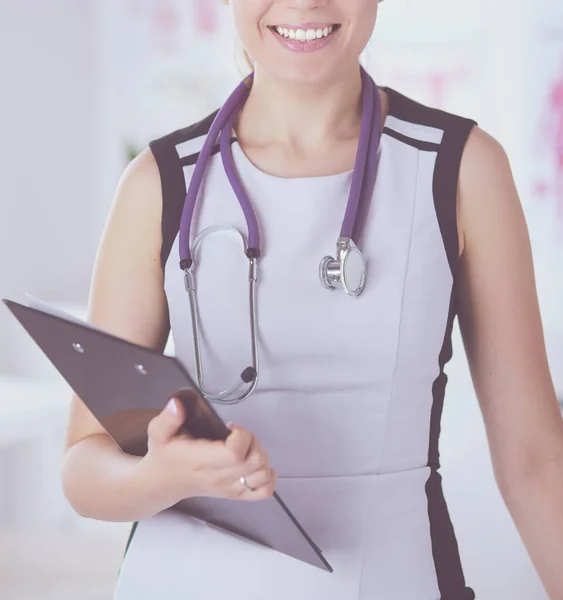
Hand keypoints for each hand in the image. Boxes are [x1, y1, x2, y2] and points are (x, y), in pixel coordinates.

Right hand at [137, 395, 276, 506]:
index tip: (231, 426)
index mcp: (202, 461)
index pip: (235, 453)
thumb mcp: (158, 433)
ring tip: (246, 447)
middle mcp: (219, 478)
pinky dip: (268, 478)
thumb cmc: (164, 456)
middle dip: (253, 441)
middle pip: (254, 461)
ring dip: (261, 456)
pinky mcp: (234, 495)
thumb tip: (177, 404)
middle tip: (238, 434)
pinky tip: (257, 465)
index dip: (241, 435)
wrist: (161, 484)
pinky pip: (263, 493)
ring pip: (262, 475)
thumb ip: (167, 418)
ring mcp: (228, 488)